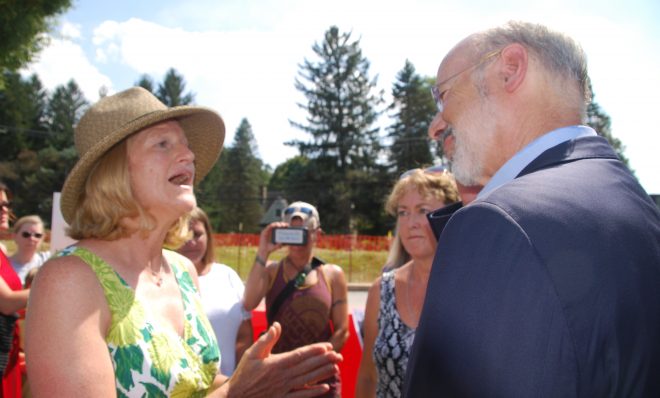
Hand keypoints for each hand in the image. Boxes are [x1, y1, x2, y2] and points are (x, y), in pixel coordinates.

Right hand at [224, 322, 341, 397]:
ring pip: (307, 380)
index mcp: (276, 363)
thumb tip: (277, 324)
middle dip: (324, 360)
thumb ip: (266, 340)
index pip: (300, 355)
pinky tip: (325, 388)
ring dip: (323, 374)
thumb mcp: (251, 354)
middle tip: (338, 355)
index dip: (315, 350)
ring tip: (335, 367)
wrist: (235, 397)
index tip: (327, 346)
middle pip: (307, 367)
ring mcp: (284, 389)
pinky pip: (301, 396)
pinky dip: (313, 392)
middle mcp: (282, 377)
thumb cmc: (243, 374)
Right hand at [257, 222, 287, 259]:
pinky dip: (272, 225)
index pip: (280, 227)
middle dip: (281, 224)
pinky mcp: (264, 232)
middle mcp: (271, 231)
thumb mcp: (277, 246)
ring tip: (281, 225)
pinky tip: (275, 226)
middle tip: (285, 225)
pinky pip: (268, 227)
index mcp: (275, 234)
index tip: (287, 225)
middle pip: (277, 225)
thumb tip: (286, 243)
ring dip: (277, 224)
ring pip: (273, 225)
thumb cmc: (271, 248)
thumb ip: (281, 245)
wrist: (264, 251)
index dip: (284, 225)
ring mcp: (268, 231)